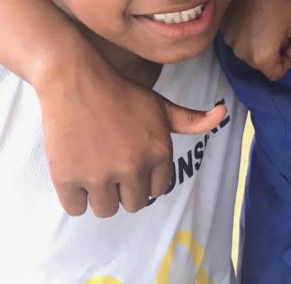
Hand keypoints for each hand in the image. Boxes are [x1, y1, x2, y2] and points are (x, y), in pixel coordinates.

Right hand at [38, 59, 225, 216]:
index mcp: (158, 153)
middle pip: (134, 204)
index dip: (145, 179)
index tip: (133, 165)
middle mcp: (133, 168)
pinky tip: (76, 174)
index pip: (158, 190)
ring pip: (106, 210)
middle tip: (112, 167)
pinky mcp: (67, 178)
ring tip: (94, 170)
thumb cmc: (122, 93)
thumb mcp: (161, 106)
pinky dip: (75, 197)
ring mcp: (99, 175)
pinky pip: (76, 209)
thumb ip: (192, 120)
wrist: (77, 81)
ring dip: (101, 196)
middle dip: (125, 190)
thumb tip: (222, 114)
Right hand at [221, 0, 290, 84]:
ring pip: (249, 51)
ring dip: (260, 40)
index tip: (290, 35)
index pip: (277, 72)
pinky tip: (255, 11)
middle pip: (262, 63)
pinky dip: (247, 30)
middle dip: (274, 49)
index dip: (288, 56)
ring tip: (267, 16)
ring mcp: (227, 40)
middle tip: (281, 24)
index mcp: (260, 57)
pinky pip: (238, 38)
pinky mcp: (221, 26)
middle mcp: (239, 53)